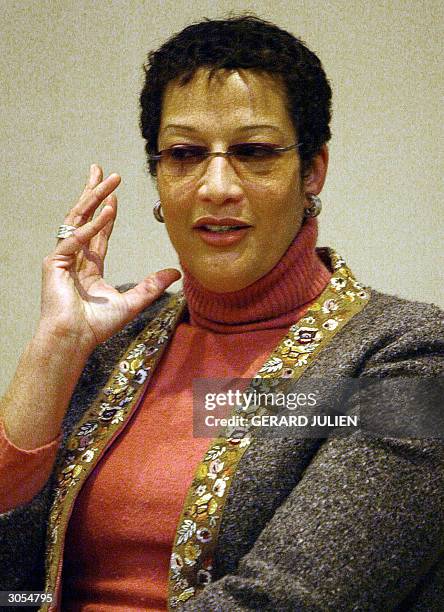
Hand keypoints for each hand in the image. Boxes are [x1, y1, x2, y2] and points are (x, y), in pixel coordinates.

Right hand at [37, 164, 179, 353]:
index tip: (114, 193)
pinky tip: (107, 212)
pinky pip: (75, 240)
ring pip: (78, 219)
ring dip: (92, 198)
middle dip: (93, 192)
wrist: (74, 340)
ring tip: (106, 179)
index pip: (99, 231)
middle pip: (84, 216)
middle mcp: (74, 258)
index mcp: (88, 266)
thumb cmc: (96, 326)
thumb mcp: (132, 302)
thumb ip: (152, 285)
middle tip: (101, 169)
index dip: (106, 211)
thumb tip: (176, 272)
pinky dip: (91, 227)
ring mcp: (62, 258)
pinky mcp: (54, 263)